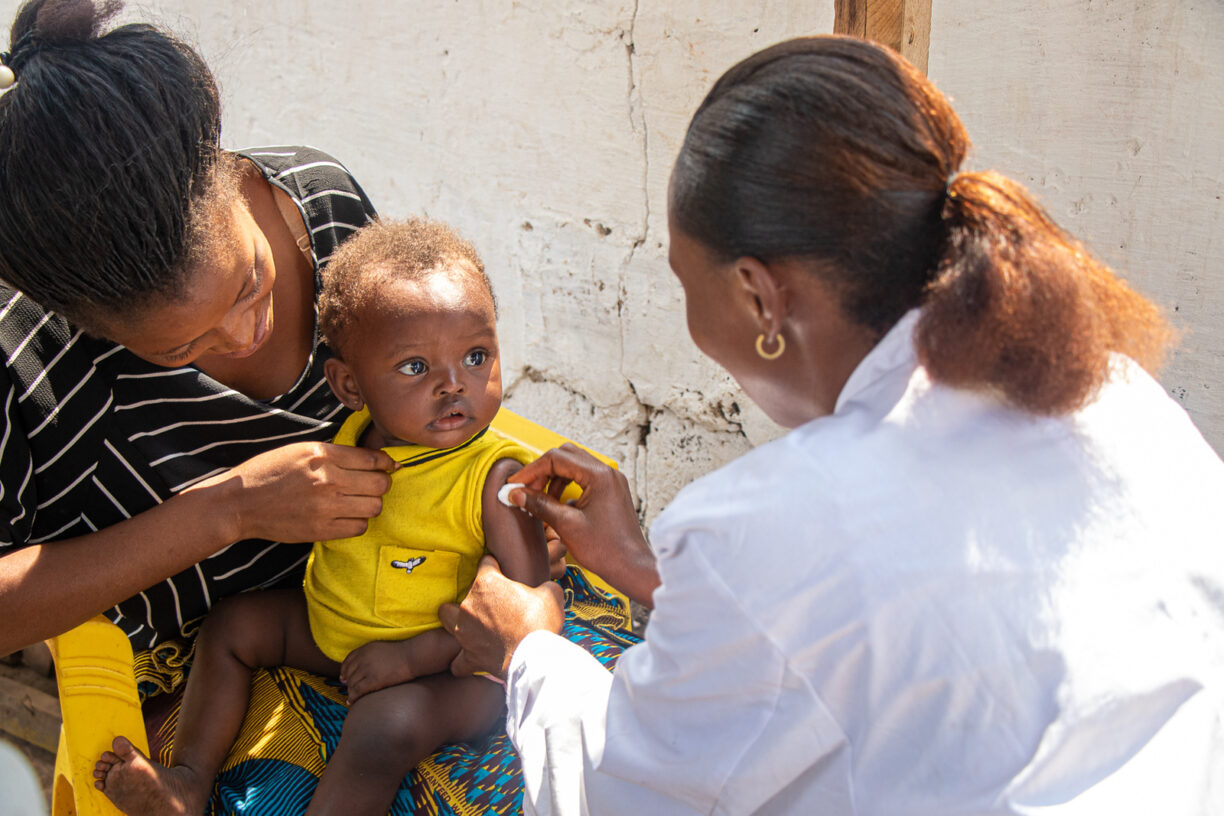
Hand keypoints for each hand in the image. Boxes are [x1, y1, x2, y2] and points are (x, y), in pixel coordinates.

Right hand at [190, 441, 396, 543]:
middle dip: (381, 483)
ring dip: (371, 504)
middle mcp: (328, 480)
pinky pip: (359, 527)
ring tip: (358, 501)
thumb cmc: (269, 472)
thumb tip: (372, 459)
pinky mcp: (321, 530)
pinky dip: (358, 522)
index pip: (372, 459)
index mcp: (323, 455)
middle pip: (380, 484)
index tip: (389, 466)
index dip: (386, 463)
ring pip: (374, 507)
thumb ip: (335, 453)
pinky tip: (346, 516)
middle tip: (372, 484)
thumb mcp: (300, 450)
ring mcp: (325, 507)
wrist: (240, 502)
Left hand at [439, 555, 563, 678]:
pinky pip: (458, 661)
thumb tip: (545, 589)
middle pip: (465, 591)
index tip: (503, 571)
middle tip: (495, 602)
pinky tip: (472, 658)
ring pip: (447, 617)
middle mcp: (469, 603)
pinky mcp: (468, 656)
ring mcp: (464, 630)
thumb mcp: (550, 593)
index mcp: (486, 582)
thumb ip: (542, 586)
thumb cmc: (540, 620)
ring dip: (458, 618)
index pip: (486, 563)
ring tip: (472, 623)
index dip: (496, 566)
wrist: (534, 656)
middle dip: (478, 594)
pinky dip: (463, 661)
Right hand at [502, 444, 659, 606]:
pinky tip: (555, 505)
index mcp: (599, 476)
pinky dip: (566, 487)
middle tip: (526, 489)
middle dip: (542, 471)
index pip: (557, 459)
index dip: (532, 470)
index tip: (516, 483)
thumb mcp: (566, 525)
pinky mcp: (610, 493)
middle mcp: (607, 474)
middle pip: (566, 457)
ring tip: (538, 499)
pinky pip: (583, 480)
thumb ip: (539, 505)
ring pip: (574, 467)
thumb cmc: (607, 550)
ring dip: (553, 479)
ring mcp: (610, 482)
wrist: (631, 567)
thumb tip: (517, 494)